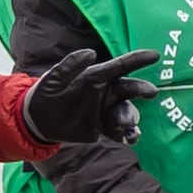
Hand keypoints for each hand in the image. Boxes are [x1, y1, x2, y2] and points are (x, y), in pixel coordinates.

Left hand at [25, 45, 149, 145]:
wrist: (37, 120)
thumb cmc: (46, 92)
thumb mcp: (53, 77)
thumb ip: (70, 65)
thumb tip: (92, 53)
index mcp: (98, 76)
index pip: (121, 66)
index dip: (138, 60)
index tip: (155, 55)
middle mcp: (106, 92)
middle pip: (129, 89)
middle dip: (141, 89)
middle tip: (150, 92)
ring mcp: (106, 111)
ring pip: (127, 112)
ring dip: (131, 117)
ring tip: (127, 126)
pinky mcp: (103, 129)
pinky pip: (120, 131)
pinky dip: (127, 135)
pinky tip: (129, 138)